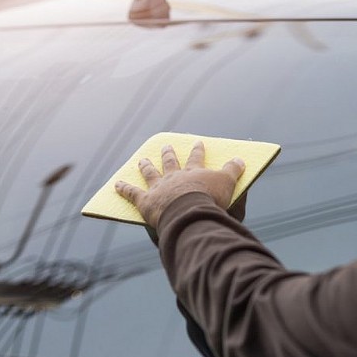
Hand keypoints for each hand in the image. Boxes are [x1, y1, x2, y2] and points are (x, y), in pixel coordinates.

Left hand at [115, 141, 245, 228]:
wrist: (189, 213)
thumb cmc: (211, 201)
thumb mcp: (229, 184)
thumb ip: (233, 171)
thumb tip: (240, 159)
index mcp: (194, 173)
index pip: (197, 158)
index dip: (198, 150)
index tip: (197, 143)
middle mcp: (174, 177)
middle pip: (171, 162)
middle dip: (168, 154)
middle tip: (165, 146)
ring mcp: (159, 188)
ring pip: (151, 174)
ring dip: (146, 166)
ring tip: (142, 160)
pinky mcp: (146, 201)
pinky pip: (132, 194)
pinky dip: (124, 189)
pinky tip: (116, 184)